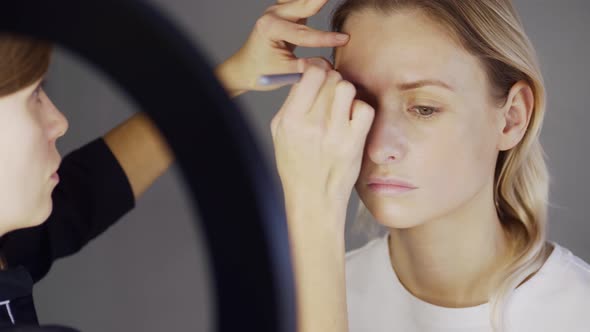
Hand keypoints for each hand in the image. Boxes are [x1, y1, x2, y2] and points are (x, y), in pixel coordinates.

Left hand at [216, 0, 349, 95]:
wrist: (245, 68)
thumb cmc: (261, 72)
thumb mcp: (284, 73)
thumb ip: (306, 69)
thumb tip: (329, 67)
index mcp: (270, 27)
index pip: (303, 33)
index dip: (326, 38)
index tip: (345, 39)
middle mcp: (273, 14)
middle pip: (305, 4)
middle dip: (322, 0)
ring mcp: (279, 10)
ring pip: (305, 1)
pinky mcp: (286, 12)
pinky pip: (303, 2)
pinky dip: (314, 1)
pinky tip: (323, 1)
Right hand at [270, 66, 373, 230]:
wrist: (313, 198)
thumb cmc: (296, 164)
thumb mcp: (281, 132)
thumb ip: (292, 102)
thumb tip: (307, 72)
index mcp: (290, 119)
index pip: (311, 73)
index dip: (318, 68)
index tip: (320, 74)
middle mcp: (312, 124)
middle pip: (331, 78)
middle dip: (332, 81)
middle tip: (331, 94)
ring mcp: (335, 133)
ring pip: (348, 88)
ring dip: (346, 94)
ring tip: (341, 108)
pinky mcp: (354, 142)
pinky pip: (364, 108)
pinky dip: (360, 111)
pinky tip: (352, 121)